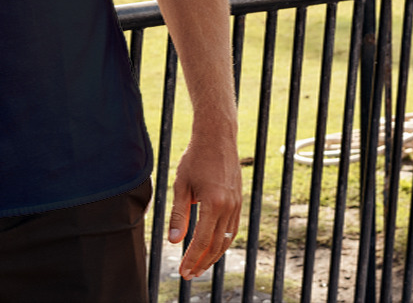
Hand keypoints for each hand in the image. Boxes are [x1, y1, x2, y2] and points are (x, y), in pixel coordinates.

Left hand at [168, 133, 242, 279]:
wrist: (217, 137)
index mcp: (213, 203)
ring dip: (213, 255)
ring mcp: (236, 204)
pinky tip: (212, 246)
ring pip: (227, 239)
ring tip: (200, 265)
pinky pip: (232, 228)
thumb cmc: (196, 157)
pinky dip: (222, 241)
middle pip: (216, 245)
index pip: (202, 240)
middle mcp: (229, 206)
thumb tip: (174, 241)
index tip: (183, 271)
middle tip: (189, 274)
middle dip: (202, 262)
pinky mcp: (238, 201)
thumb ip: (179, 214)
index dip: (192, 258)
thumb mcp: (182, 184)